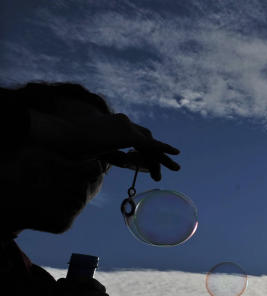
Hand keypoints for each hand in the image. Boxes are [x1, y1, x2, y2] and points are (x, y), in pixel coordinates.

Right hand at [31, 109, 180, 180]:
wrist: (62, 136)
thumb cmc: (71, 145)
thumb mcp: (96, 152)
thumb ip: (114, 156)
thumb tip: (128, 163)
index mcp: (113, 124)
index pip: (134, 135)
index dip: (143, 148)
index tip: (145, 162)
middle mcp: (121, 122)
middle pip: (146, 137)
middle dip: (155, 155)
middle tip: (158, 173)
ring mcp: (125, 126)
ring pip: (149, 143)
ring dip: (159, 158)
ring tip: (172, 169)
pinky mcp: (128, 135)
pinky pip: (150, 145)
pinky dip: (163, 149)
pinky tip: (175, 154)